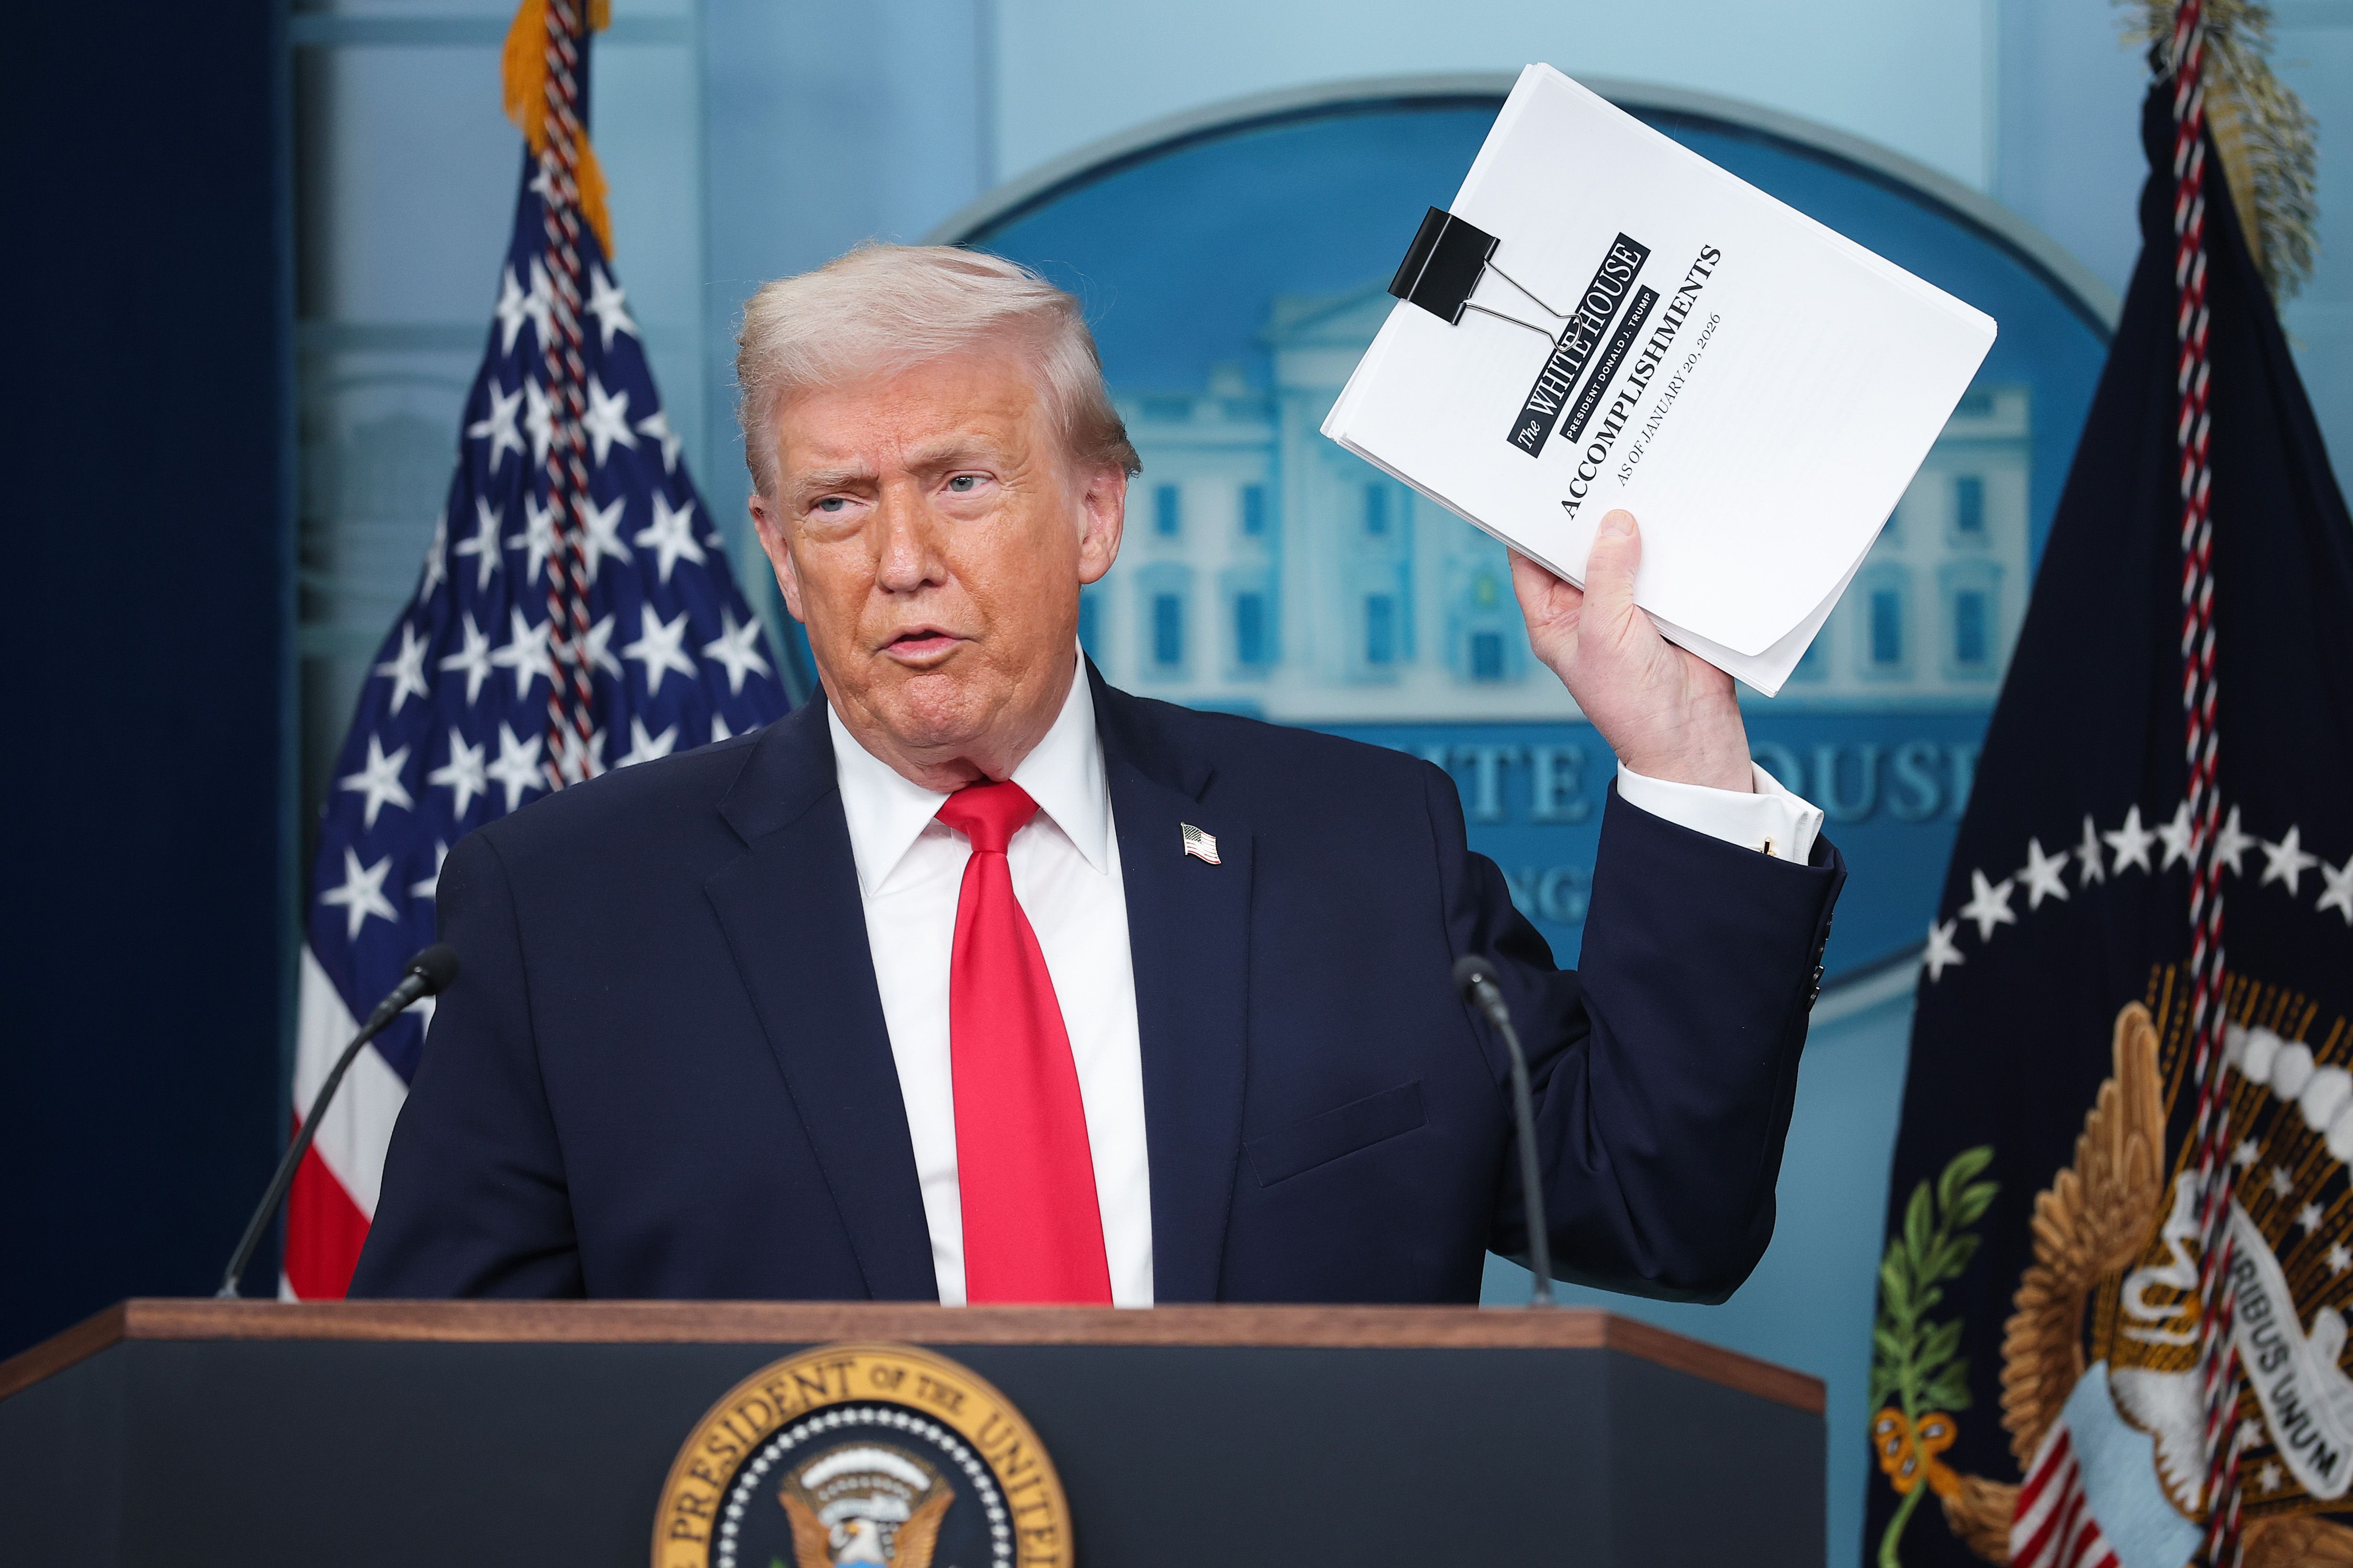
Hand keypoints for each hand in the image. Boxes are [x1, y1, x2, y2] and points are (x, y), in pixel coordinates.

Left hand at [1510, 509, 1752, 792]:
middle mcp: (1588, 608)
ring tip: (1640, 481)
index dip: (1531, 522)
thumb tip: (1616, 523)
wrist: (1692, 733)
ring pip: (1626, 552)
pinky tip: (1677, 513)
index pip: (1530, 559)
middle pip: (1581, 548)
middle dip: (1591, 517)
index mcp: (1553, 618)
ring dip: (1636, 527)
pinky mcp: (1668, 604)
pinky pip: (1666, 564)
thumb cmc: (1632, 701)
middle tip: (1600, 470)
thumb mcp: (1605, 632)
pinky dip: (1672, 544)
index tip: (1541, 484)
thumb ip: (1607, 575)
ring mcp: (1629, 604)